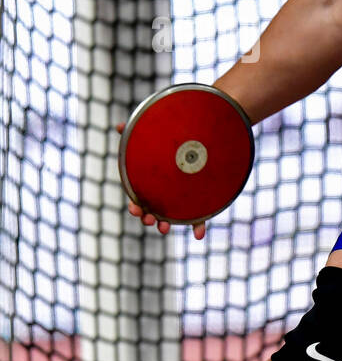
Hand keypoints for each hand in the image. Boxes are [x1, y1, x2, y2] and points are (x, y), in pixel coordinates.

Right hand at [115, 122, 206, 239]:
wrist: (201, 144)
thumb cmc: (171, 143)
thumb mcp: (153, 138)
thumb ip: (137, 133)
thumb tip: (120, 126)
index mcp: (151, 184)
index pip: (139, 199)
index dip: (135, 206)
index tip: (135, 209)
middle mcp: (164, 194)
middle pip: (152, 211)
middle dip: (147, 217)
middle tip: (147, 218)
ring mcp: (181, 200)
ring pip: (171, 217)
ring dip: (165, 224)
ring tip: (163, 228)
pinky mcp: (198, 203)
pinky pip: (198, 218)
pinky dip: (198, 227)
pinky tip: (198, 235)